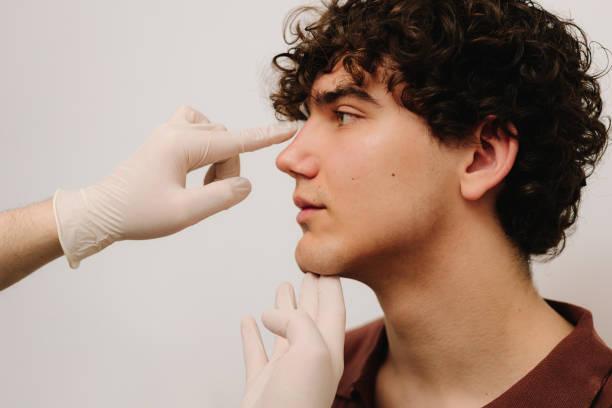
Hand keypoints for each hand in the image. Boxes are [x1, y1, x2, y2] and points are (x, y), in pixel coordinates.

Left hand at [53, 106, 297, 267]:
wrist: (101, 212)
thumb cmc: (138, 214)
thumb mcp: (184, 213)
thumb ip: (221, 197)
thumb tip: (244, 183)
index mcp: (182, 145)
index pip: (236, 140)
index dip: (266, 137)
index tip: (291, 128)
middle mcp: (176, 131)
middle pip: (225, 141)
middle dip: (228, 169)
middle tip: (213, 199)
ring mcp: (168, 131)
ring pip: (214, 136)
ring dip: (218, 160)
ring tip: (201, 188)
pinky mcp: (164, 137)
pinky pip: (197, 127)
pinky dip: (207, 146)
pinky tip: (197, 164)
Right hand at [240, 273, 345, 407]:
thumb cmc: (298, 403)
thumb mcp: (311, 351)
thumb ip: (298, 323)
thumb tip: (270, 315)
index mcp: (328, 351)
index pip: (333, 309)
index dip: (331, 286)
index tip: (328, 264)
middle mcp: (309, 360)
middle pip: (311, 317)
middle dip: (311, 293)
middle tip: (309, 271)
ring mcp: (285, 373)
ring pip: (285, 332)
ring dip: (283, 308)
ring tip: (283, 286)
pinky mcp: (261, 384)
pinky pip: (256, 353)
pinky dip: (251, 335)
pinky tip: (248, 320)